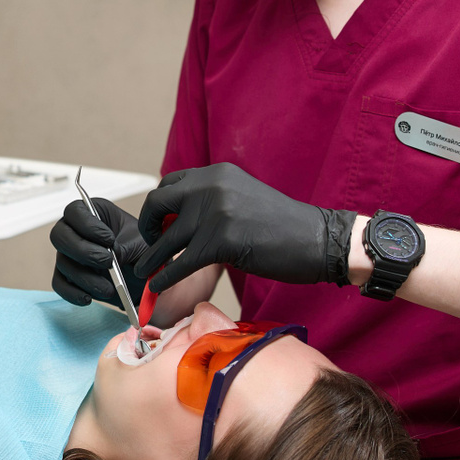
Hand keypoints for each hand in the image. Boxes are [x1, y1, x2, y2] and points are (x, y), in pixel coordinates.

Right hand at [50, 197, 150, 306]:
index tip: (109, 239)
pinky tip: (89, 298)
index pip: (75, 211)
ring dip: (85, 277)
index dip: (87, 225)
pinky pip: (59, 284)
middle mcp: (75, 231)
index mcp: (93, 213)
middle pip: (59, 236)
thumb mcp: (140, 243)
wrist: (143, 275)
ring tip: (109, 288)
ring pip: (62, 263)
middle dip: (83, 251)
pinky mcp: (67, 276)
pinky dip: (72, 293)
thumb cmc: (141, 250)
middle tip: (108, 263)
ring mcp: (68, 254)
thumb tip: (111, 258)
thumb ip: (124, 247)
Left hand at [137, 163, 354, 292]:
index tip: (158, 226)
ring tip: (143, 271)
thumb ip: (212, 201)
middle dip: (147, 226)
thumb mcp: (241, 198)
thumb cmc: (281, 226)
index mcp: (216, 173)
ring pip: (167, 238)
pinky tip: (159, 286)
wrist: (316, 239)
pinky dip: (166, 276)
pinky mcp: (221, 240)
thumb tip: (179, 219)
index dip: (159, 207)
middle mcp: (211, 185)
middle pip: (159, 203)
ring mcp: (215, 211)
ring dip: (151, 257)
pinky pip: (182, 261)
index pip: (171, 183)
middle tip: (150, 244)